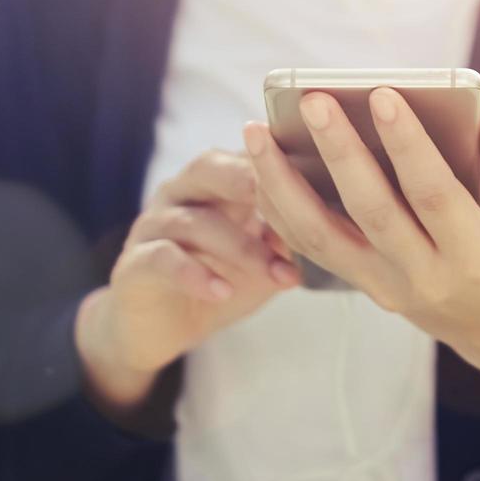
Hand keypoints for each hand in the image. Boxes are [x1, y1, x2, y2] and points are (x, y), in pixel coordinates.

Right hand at [76, 149, 301, 420]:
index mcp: (217, 181)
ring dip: (240, 247)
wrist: (162, 327)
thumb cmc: (223, 278)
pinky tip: (222, 291)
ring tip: (275, 272)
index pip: (247, 153)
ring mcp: (154, 224)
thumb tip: (344, 217)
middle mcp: (183, 192)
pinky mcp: (134, 263)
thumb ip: (294, 232)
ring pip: (195, 220)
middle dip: (249, 179)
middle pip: (210, 167)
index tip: (321, 171)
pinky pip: (163, 260)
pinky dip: (195, 274)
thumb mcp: (265, 255)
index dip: (281, 159)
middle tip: (284, 196)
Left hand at [243, 91, 479, 441]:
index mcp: (477, 255)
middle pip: (370, 210)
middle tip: (313, 101)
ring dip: (282, 184)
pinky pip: (313, 251)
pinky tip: (261, 171)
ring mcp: (390, 287)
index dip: (407, 144)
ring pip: (321, 237)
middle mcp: (426, 277)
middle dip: (338, 151)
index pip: (433, 193)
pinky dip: (280, 211)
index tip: (383, 96)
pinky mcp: (369, 288)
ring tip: (256, 132)